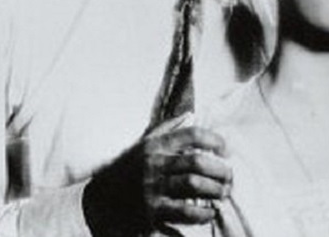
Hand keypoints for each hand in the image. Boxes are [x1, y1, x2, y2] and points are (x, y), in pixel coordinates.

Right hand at [83, 126, 232, 235]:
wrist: (99, 202)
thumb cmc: (127, 171)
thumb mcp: (142, 145)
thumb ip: (166, 129)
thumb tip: (192, 115)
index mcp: (154, 146)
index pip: (191, 134)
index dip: (214, 140)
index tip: (226, 149)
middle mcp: (154, 164)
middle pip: (198, 162)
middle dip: (221, 170)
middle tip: (229, 177)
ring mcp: (153, 188)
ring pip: (195, 186)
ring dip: (215, 191)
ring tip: (223, 194)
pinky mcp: (152, 212)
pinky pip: (185, 212)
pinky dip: (203, 214)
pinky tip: (208, 213)